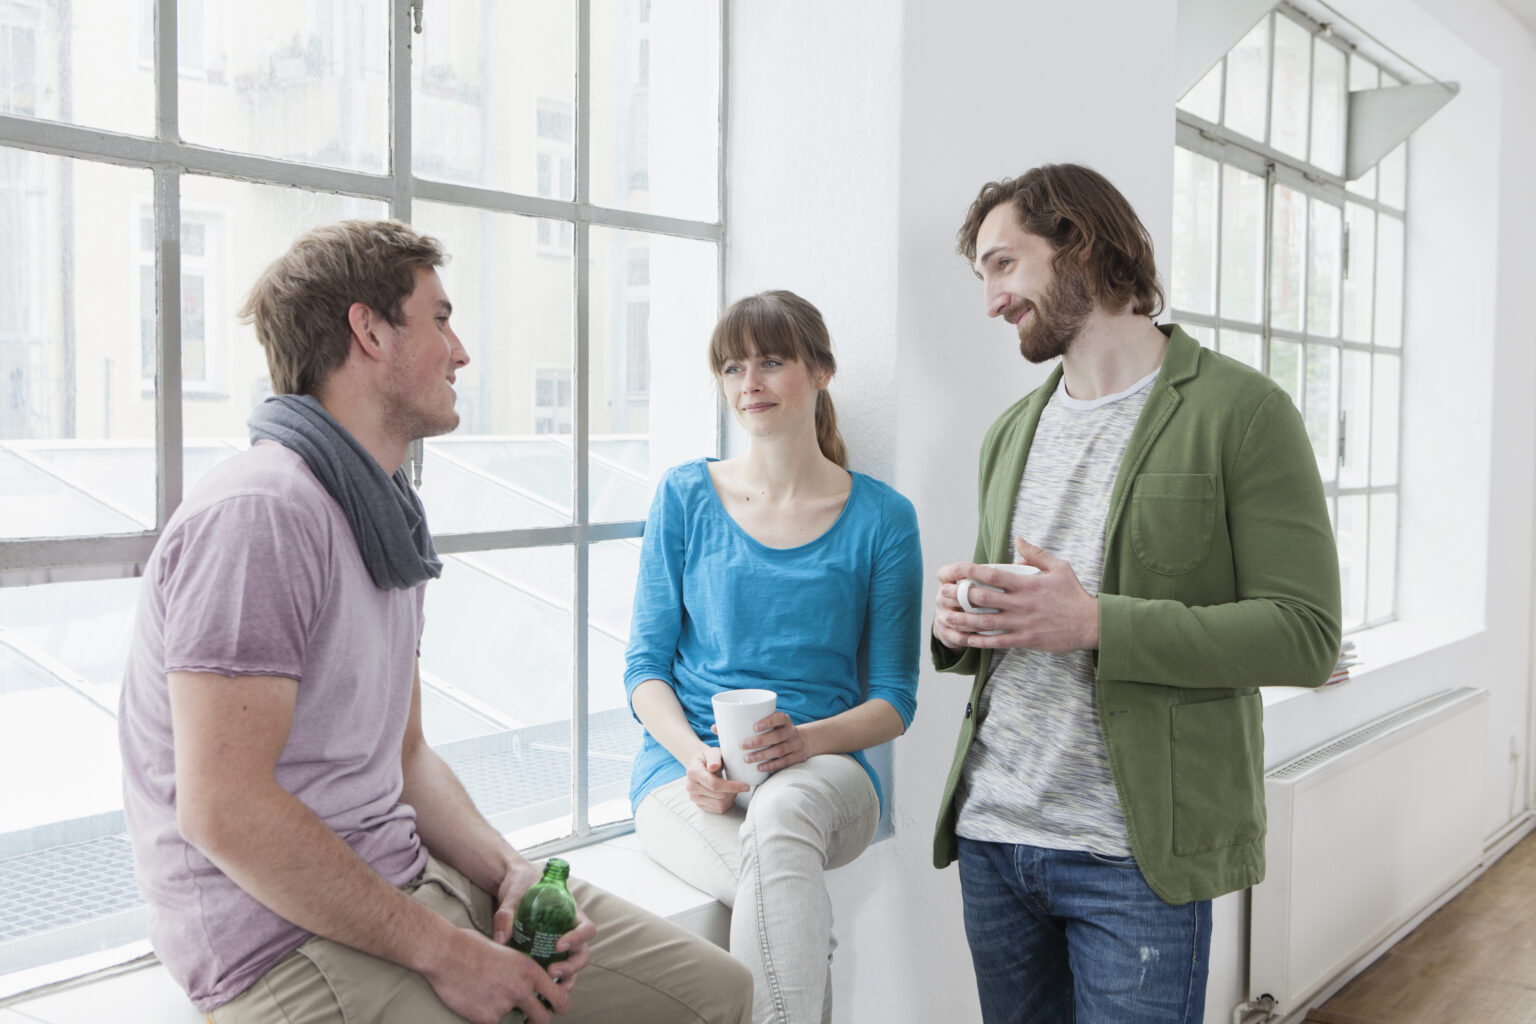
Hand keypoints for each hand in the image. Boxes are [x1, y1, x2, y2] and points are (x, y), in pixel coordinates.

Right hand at [420, 926, 570, 1023]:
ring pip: (515, 1022)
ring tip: (491, 998)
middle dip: (538, 1021)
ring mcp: (504, 1005)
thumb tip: (527, 983)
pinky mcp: (486, 1018)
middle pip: (543, 1018)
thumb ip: (520, 971)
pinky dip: (486, 1017)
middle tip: (530, 1020)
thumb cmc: (471, 945)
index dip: (560, 1005)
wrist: (444, 953)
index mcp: (530, 970)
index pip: (560, 996)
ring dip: (507, 1015)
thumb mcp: (506, 951)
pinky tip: (475, 1001)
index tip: (554, 1008)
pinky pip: (493, 1023)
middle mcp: (521, 989)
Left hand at [488, 865, 596, 1006]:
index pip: (587, 929)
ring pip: (571, 967)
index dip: (578, 939)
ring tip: (547, 991)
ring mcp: (561, 945)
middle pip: (582, 954)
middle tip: (551, 972)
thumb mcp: (513, 895)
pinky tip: (537, 993)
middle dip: (571, 967)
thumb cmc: (520, 885)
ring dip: (564, 981)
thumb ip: (506, 914)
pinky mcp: (548, 955)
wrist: (513, 887)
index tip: (559, 944)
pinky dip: (550, 985)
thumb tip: (500, 940)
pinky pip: (555, 972)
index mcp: (571, 913)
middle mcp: (570, 931)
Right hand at [683, 745, 747, 813]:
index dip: (732, 786)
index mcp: (693, 772)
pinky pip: (718, 810)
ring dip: (731, 798)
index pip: (714, 784)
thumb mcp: (712, 752)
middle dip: (733, 791)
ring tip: (733, 789)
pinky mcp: (699, 805)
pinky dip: (727, 803)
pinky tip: (728, 794)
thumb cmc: (709, 758)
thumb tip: (714, 766)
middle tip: (741, 786)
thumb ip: (714, 757)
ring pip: (719, 805)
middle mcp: (691, 786)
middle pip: (719, 795)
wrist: (700, 765)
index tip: (745, 786)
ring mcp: (694, 797)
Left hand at [737, 711, 807, 773]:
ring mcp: (795, 745)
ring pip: (780, 750)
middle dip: (760, 741)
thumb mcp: (766, 724)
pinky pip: (784, 762)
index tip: (755, 727)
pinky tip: (760, 767)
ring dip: (763, 755)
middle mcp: (791, 731)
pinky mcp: (797, 757)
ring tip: (747, 759)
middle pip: (778, 735)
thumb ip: (744, 725)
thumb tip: (716, 728)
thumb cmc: (774, 731)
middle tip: (743, 745)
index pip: (779, 717)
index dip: (768, 721)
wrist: (800, 741)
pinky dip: (771, 765)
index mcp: (784, 720)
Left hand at [933, 539, 1099, 653]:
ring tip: (946, 617)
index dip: (969, 571)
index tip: (954, 569)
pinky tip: (966, 639)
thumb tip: (1018, 540)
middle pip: (982, 599)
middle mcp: (1021, 603)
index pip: (992, 574)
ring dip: (963, 620)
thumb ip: (1036, 554)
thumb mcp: (1059, 567)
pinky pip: (998, 641)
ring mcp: (1022, 623)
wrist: (1091, 624)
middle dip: (960, 596)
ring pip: (986, 622)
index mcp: (1027, 584)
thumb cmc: (1074, 594)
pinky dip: (980, 641)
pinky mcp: (1026, 639)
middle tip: (942, 593)